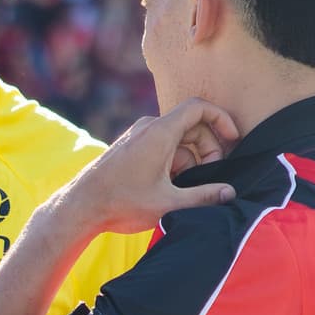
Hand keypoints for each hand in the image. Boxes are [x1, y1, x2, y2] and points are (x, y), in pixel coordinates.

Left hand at [54, 98, 240, 234]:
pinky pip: (161, 148)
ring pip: (177, 141)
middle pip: (191, 127)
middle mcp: (149, 128)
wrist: (81, 206)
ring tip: (183, 191)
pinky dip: (172, 164)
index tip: (233, 140)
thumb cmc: (121, 203)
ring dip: (189, 162)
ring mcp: (138, 136)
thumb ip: (203, 197)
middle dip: (207, 150)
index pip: (199, 108)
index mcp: (160, 132)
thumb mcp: (168, 203)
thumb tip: (229, 193)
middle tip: (210, 179)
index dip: (221, 119)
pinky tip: (168, 190)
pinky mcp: (131, 148)